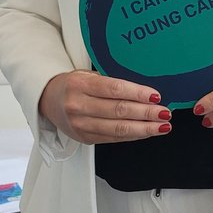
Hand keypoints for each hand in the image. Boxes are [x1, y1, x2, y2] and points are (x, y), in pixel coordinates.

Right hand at [39, 71, 170, 144]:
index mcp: (80, 84)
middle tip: (165, 113)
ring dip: (144, 129)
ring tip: (162, 126)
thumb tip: (144, 90)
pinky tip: (146, 132)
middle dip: (146, 113)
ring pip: (118, 129)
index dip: (137, 93)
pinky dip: (133, 136)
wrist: (48, 100)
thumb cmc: (74, 84)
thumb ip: (111, 81)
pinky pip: (114, 138)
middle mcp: (78, 105)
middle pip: (119, 111)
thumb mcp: (88, 74)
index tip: (156, 96)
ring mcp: (81, 125)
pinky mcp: (85, 138)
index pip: (114, 89)